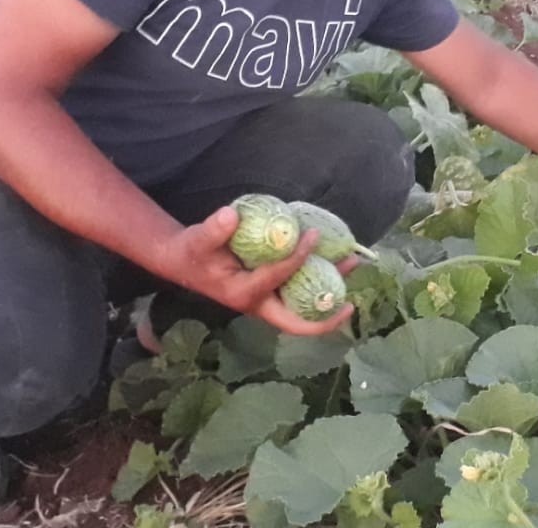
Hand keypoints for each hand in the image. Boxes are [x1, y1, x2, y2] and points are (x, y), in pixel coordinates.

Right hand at [162, 206, 354, 335]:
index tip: (313, 235)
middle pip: (299, 321)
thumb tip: (230, 215)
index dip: (298, 258)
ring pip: (303, 307)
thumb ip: (213, 229)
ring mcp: (266, 302)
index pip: (278, 279)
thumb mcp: (198, 240)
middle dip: (327, 314)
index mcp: (243, 295)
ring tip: (352, 266)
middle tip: (352, 300)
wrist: (185, 261)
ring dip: (329, 292)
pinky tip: (332, 259)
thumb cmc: (193, 252)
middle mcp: (258, 306)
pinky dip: (317, 279)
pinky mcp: (271, 293)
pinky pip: (299, 293)